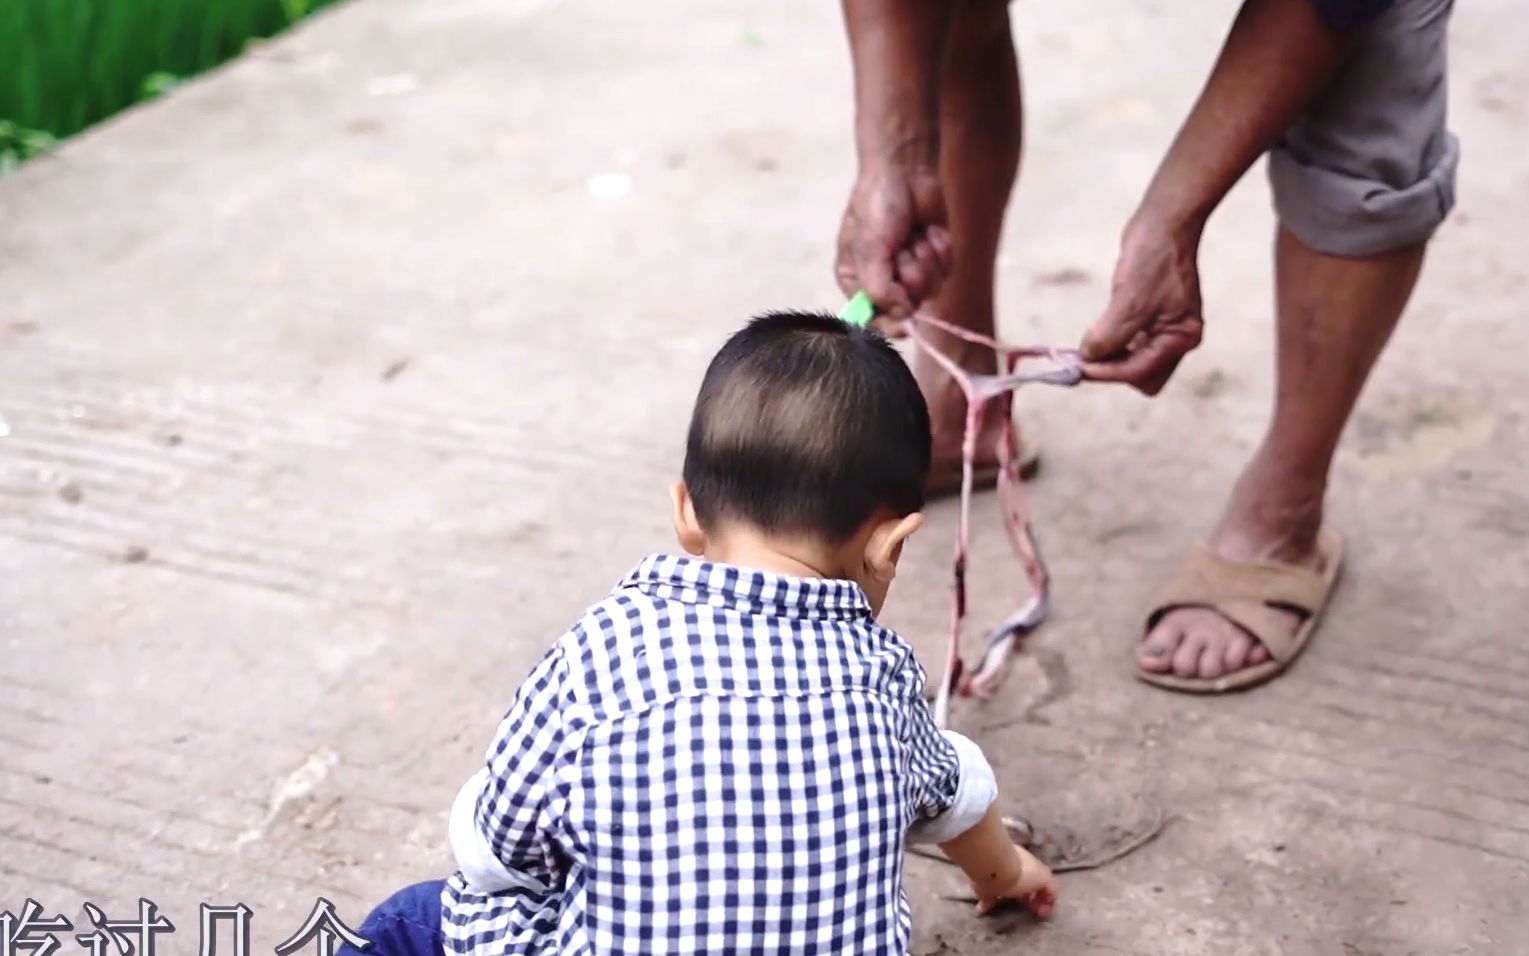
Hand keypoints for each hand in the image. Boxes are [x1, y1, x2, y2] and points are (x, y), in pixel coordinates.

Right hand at [834, 165, 952, 330]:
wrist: (906, 169)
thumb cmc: (877, 206)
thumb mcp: (868, 250)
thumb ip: (878, 290)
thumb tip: (903, 316)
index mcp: (856, 281)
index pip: (871, 320)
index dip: (889, 325)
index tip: (904, 324)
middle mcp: (883, 280)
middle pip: (906, 309)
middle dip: (909, 278)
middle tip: (904, 252)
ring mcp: (911, 270)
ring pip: (930, 290)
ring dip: (924, 260)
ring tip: (914, 236)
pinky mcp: (935, 258)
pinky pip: (946, 270)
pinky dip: (939, 249)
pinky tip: (928, 230)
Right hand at [974, 844, 1056, 918]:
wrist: (995, 863)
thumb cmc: (986, 873)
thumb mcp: (984, 887)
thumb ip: (986, 898)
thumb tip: (980, 908)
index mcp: (1009, 860)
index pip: (1018, 875)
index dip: (1018, 890)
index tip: (1015, 901)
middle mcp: (1024, 860)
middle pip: (1031, 878)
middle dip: (1029, 894)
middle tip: (1027, 906)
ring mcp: (1035, 867)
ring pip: (1042, 884)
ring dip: (1040, 898)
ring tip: (1038, 911)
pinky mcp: (1044, 876)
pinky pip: (1051, 890)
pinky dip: (1048, 901)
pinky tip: (1043, 910)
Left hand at [1079, 215, 1204, 394]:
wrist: (1163, 223)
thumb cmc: (1153, 258)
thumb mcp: (1129, 300)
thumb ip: (1109, 336)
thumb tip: (1088, 358)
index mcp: (1181, 338)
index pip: (1139, 372)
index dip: (1107, 372)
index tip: (1078, 367)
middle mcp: (1177, 339)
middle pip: (1142, 377)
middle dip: (1114, 372)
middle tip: (1084, 360)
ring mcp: (1165, 329)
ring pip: (1135, 363)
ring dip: (1111, 359)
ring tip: (1086, 349)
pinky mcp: (1152, 319)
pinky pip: (1131, 345)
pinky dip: (1114, 345)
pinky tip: (1099, 334)